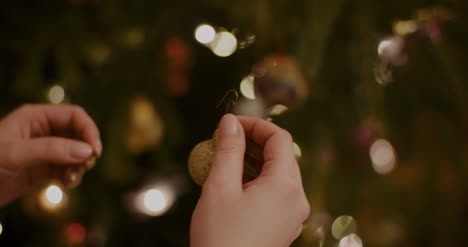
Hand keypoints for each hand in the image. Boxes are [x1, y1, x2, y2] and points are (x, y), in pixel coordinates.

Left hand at [0, 104, 101, 206]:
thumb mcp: (15, 154)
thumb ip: (52, 150)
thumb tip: (87, 151)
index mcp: (36, 117)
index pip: (74, 116)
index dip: (89, 130)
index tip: (95, 150)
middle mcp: (43, 131)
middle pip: (79, 134)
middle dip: (86, 150)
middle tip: (87, 166)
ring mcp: (45, 150)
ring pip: (77, 153)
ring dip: (80, 166)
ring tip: (71, 179)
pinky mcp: (44, 168)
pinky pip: (68, 168)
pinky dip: (73, 176)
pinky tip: (67, 184)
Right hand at [190, 114, 309, 246]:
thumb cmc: (220, 237)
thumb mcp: (220, 187)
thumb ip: (228, 150)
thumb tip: (230, 121)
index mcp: (286, 186)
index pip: (280, 139)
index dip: (255, 124)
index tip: (230, 124)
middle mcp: (296, 199)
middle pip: (281, 156)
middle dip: (252, 142)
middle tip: (224, 140)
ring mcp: (292, 214)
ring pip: (277, 174)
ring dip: (252, 160)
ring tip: (224, 159)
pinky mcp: (283, 225)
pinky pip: (274, 192)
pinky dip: (256, 180)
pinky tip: (232, 182)